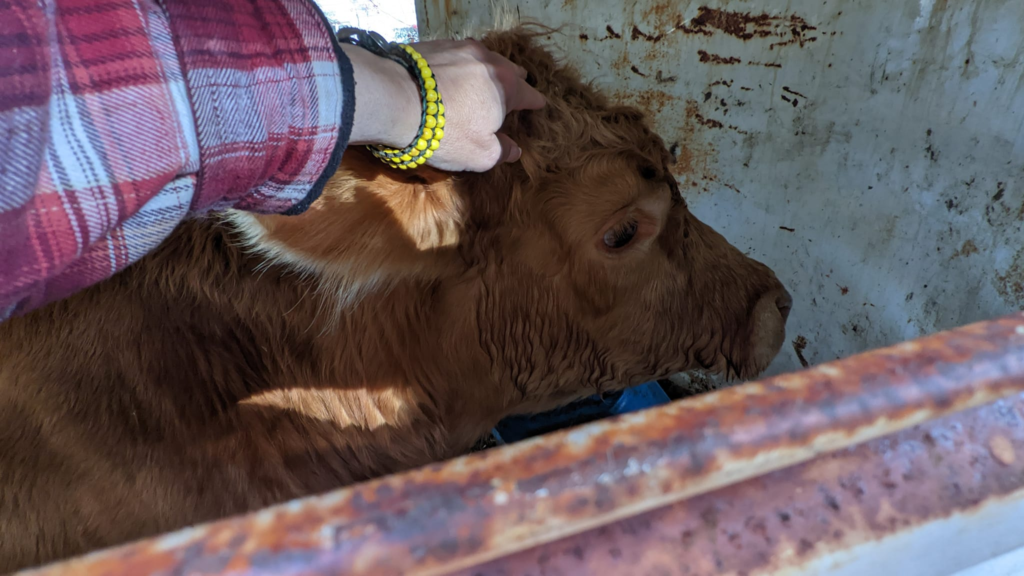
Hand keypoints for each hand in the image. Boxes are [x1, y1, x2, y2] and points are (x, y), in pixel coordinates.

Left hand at [342, 40, 544, 171]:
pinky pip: (455, 54)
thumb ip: (501, 152)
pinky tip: (452, 71)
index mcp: (506, 87)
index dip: (535, 103)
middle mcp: (487, 61)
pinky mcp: (434, 44)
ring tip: (485, 76)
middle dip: (514, 79)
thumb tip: (514, 149)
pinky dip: (459, 64)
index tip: (539, 105)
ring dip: (486, 68)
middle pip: (509, 69)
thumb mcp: (479, 154)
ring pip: (483, 57)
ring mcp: (460, 48)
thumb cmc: (445, 132)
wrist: (396, 98)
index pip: (529, 95)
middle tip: (515, 85)